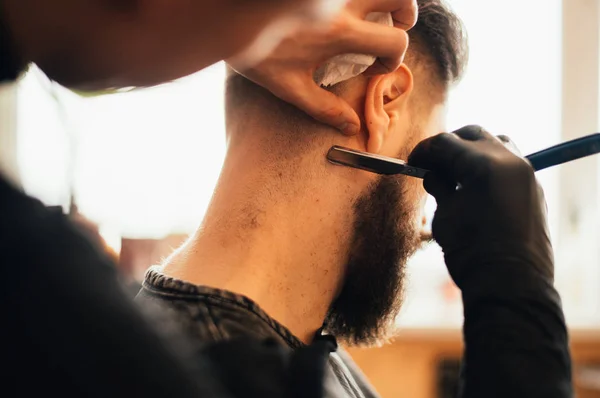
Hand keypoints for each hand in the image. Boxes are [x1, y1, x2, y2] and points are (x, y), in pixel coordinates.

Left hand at [228, 0, 417, 135]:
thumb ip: (323, 107)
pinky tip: (346, 8)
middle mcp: (340, 1)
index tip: (375, 67)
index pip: (394, 41)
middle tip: (394, 26)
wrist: (223, 12)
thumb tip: (351, 126)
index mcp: (339, 31)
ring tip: (376, 11)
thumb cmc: (253, 49)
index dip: (393, 58)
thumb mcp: (287, 86)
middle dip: (406, 14)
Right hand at [408, 125, 552, 287]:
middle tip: (431, 165)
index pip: (446, 143)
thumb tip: (435, 175)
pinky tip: (476, 187)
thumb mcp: (445, 218)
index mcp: (484, 165)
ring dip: (473, 151)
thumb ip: (440, 188)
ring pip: (496, 143)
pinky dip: (491, 166)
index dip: (424, 151)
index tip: (412, 164)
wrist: (511, 286)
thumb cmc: (472, 254)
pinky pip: (511, 164)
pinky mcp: (533, 190)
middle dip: (448, 146)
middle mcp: (510, 162)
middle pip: (472, 135)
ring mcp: (526, 174)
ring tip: (456, 174)